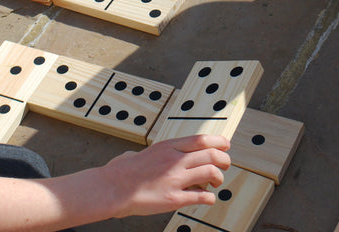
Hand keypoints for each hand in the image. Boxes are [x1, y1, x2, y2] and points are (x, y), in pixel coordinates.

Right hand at [102, 134, 230, 217]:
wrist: (112, 188)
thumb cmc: (122, 171)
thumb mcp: (141, 152)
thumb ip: (151, 153)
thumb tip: (140, 155)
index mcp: (168, 147)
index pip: (201, 139)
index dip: (219, 141)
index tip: (226, 145)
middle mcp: (174, 160)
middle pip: (211, 154)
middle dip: (224, 160)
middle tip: (225, 165)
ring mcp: (175, 179)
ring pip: (210, 173)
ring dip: (218, 178)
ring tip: (215, 183)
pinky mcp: (174, 198)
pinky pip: (201, 196)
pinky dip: (209, 198)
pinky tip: (207, 198)